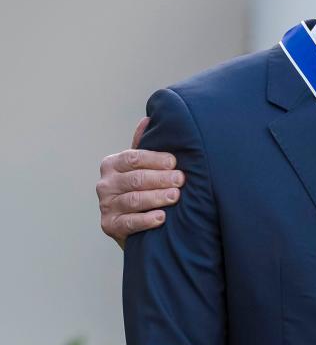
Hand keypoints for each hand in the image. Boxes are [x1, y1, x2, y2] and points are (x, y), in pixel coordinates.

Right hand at [96, 117, 184, 248]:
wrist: (135, 224)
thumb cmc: (142, 188)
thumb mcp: (142, 166)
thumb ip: (144, 145)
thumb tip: (148, 118)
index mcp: (112, 164)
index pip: (133, 158)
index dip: (155, 159)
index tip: (175, 162)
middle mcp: (105, 184)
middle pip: (135, 179)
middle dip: (160, 178)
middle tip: (181, 179)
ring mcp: (106, 205)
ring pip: (133, 199)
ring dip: (156, 197)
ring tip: (175, 196)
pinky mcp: (109, 226)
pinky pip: (128, 223)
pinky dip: (146, 220)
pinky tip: (161, 217)